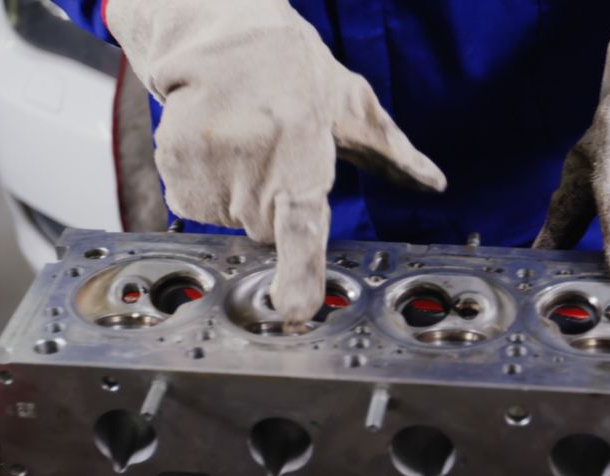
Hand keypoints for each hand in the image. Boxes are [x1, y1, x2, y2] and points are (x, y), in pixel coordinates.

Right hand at [107, 0, 445, 325]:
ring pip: (229, 218)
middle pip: (265, 231)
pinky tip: (216, 144)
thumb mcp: (350, 104)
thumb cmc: (293, 68)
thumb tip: (434, 180)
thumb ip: (392, 152)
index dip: (300, 273)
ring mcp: (209, 167)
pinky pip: (196, 203)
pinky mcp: (175, 166)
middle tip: (275, 156)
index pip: (302, 227)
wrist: (222, 32)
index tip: (295, 310)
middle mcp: (253, 165)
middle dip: (273, 206)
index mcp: (302, 154)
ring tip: (243, 143)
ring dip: (237, 194)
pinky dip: (205, 183)